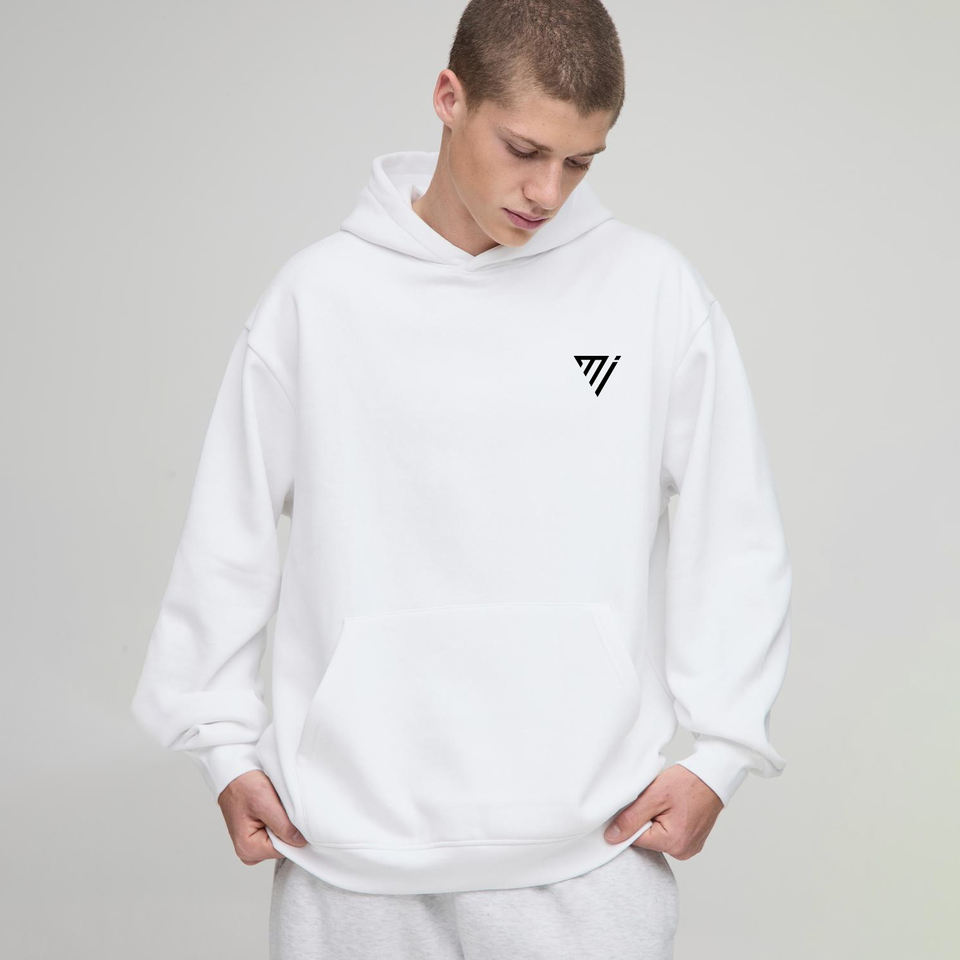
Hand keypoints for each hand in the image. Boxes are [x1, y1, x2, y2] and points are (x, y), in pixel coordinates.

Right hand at [217, 770, 308, 864]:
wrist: (233, 773)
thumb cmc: (243, 786)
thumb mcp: (265, 803)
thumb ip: (283, 827)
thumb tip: (300, 842)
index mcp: (248, 849)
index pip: (284, 851)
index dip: (293, 835)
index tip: (294, 819)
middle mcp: (248, 851)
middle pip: (282, 846)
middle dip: (287, 828)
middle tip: (279, 808)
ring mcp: (252, 844)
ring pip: (280, 838)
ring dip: (282, 822)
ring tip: (273, 806)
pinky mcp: (256, 835)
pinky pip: (276, 832)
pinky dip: (279, 820)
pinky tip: (272, 808)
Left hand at [603, 764, 723, 859]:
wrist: (713, 776)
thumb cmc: (688, 782)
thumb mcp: (654, 795)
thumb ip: (631, 818)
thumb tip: (611, 837)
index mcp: (674, 843)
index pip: (635, 839)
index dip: (632, 819)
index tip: (641, 803)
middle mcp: (683, 851)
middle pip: (647, 839)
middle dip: (645, 819)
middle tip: (656, 800)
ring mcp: (689, 848)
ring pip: (657, 836)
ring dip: (655, 819)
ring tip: (667, 803)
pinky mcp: (691, 841)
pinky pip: (668, 834)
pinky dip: (666, 821)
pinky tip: (673, 808)